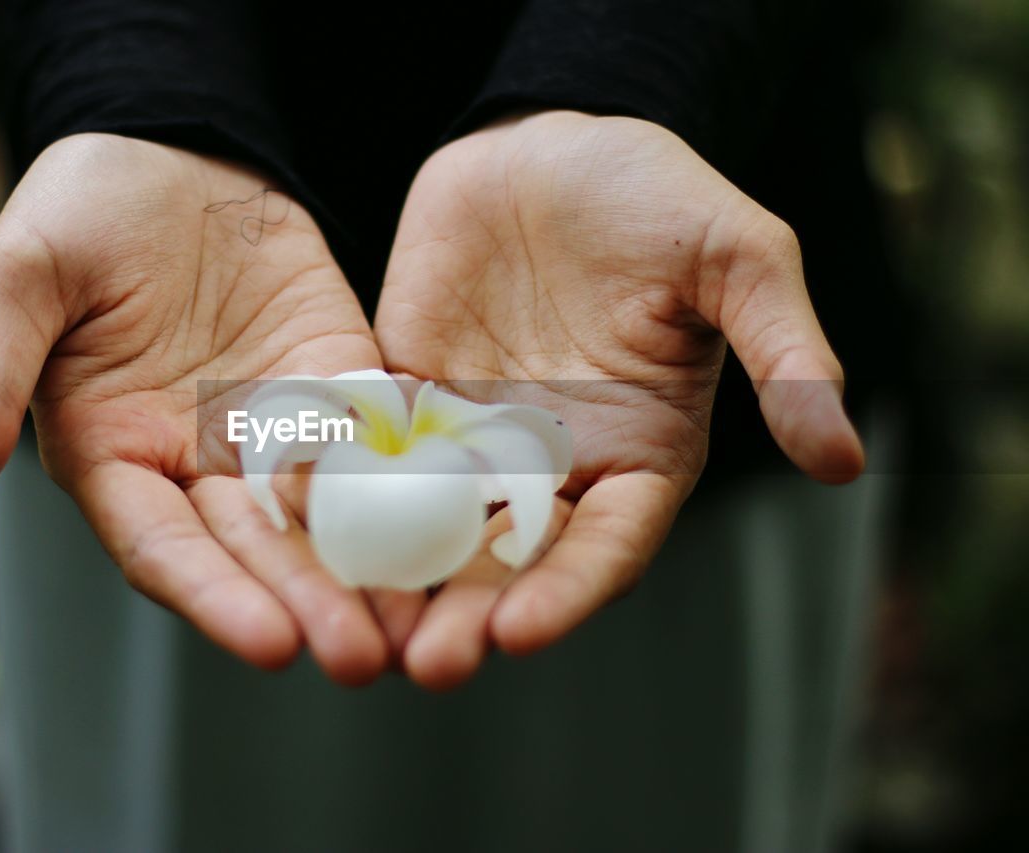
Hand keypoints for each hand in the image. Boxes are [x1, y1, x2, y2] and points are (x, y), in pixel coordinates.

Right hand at [0, 133, 397, 683]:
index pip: (163, 547)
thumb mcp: (17, 282)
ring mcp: (272, 431)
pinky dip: (413, 482)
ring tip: (421, 625)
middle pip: (256, 550)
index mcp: (114, 458)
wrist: (168, 150)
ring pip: (325, 514)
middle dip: (309, 603)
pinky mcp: (337, 385)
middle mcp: (196, 464)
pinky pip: (378, 441)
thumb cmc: (75, 212)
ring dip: (371, 569)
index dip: (213, 596)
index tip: (270, 644)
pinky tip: (459, 521)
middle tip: (363, 659)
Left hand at [375, 112, 864, 688]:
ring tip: (360, 631)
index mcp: (636, 454)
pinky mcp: (409, 395)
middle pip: (511, 560)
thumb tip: (844, 461)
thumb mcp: (738, 258)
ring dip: (400, 581)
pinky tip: (302, 530)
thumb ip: (784, 353)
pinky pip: (371, 455)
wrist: (556, 145)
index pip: (606, 545)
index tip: (520, 632)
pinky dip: (342, 495)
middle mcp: (553, 463)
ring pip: (433, 526)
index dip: (568, 590)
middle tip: (427, 665)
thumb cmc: (660, 196)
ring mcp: (473, 435)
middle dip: (471, 615)